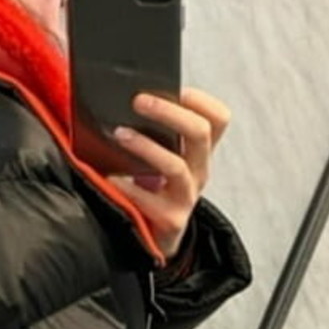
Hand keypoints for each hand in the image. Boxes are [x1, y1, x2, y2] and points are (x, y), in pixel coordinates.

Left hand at [111, 88, 232, 258]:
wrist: (157, 240)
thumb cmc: (153, 190)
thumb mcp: (164, 160)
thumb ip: (155, 135)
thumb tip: (122, 101)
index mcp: (199, 153)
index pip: (218, 119)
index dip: (201, 101)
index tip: (177, 89)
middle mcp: (199, 173)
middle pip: (199, 133)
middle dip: (169, 112)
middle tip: (138, 101)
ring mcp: (186, 197)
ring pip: (176, 166)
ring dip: (146, 146)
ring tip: (120, 134)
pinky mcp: (170, 220)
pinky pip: (148, 199)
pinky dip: (126, 185)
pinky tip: (110, 176)